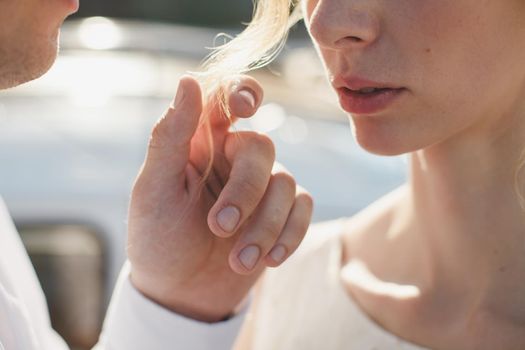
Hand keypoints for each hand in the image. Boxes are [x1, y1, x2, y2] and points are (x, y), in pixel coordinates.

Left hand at [127, 75, 312, 321]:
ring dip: (265, 226)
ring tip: (238, 261)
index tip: (246, 107)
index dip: (243, 90)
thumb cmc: (158, 239)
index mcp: (199, 142)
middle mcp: (232, 157)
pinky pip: (303, 208)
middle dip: (245, 191)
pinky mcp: (281, 214)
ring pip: (286, 183)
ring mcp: (260, 186)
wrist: (181, 294)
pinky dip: (290, 234)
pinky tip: (269, 260)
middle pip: (262, 147)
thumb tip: (188, 80)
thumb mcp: (154, 190)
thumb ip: (170, 137)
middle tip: (218, 228)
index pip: (226, 97)